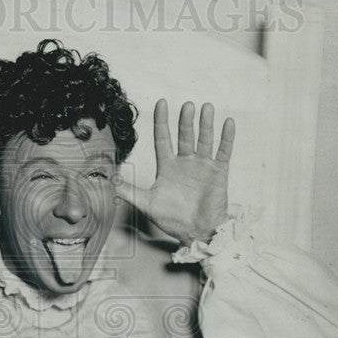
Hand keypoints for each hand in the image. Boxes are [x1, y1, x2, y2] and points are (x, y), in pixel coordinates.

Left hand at [122, 99, 234, 242]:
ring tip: (207, 108)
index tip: (161, 103)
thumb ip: (129, 191)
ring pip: (204, 140)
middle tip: (187, 106)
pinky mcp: (218, 172)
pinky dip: (226, 138)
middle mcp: (185, 162)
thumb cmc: (172, 220)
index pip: (163, 138)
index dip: (161, 121)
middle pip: (185, 136)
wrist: (196, 233)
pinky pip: (223, 152)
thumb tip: (109, 182)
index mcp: (167, 167)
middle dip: (185, 121)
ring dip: (206, 124)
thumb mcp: (147, 204)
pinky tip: (228, 123)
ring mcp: (202, 166)